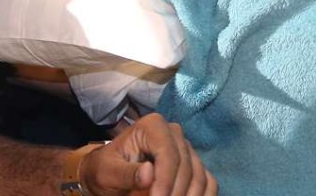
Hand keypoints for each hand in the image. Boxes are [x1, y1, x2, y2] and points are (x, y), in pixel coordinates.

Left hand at [80, 113, 216, 195]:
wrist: (110, 173)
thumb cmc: (106, 169)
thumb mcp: (107, 172)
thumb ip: (126, 173)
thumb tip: (149, 173)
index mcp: (153, 126)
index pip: (168, 154)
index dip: (166, 180)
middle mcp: (174, 133)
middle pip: (186, 166)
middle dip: (175, 193)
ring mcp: (186, 148)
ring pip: (200, 175)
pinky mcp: (194, 164)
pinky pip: (209, 182)